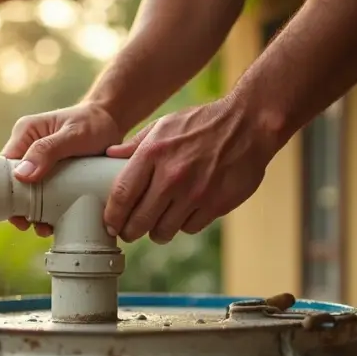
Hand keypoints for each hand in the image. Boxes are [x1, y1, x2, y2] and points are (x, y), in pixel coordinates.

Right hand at [0, 102, 124, 235]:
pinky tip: (54, 222)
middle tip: (29, 225)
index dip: (7, 190)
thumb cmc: (92, 123)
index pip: (4, 165)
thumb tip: (21, 175)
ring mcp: (39, 163)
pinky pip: (43, 194)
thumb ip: (47, 150)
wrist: (111, 121)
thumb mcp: (72, 135)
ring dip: (33, 212)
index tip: (16, 213)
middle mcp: (28, 148)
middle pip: (14, 183)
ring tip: (44, 228)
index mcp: (25, 133)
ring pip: (28, 192)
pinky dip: (46, 210)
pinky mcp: (51, 173)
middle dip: (20, 207)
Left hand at [103, 97, 279, 243]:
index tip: (110, 224)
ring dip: (158, 231)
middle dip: (130, 232)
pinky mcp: (216, 205)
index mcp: (153, 154)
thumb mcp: (164, 125)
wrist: (248, 124)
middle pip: (139, 222)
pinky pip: (189, 228)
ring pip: (163, 231)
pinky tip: (185, 212)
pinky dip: (184, 224)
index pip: (121, 196)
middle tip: (130, 231)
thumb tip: (109, 155)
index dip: (112, 217)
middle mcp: (171, 176)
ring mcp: (195, 193)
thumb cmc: (202, 123)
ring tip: (158, 222)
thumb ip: (135, 144)